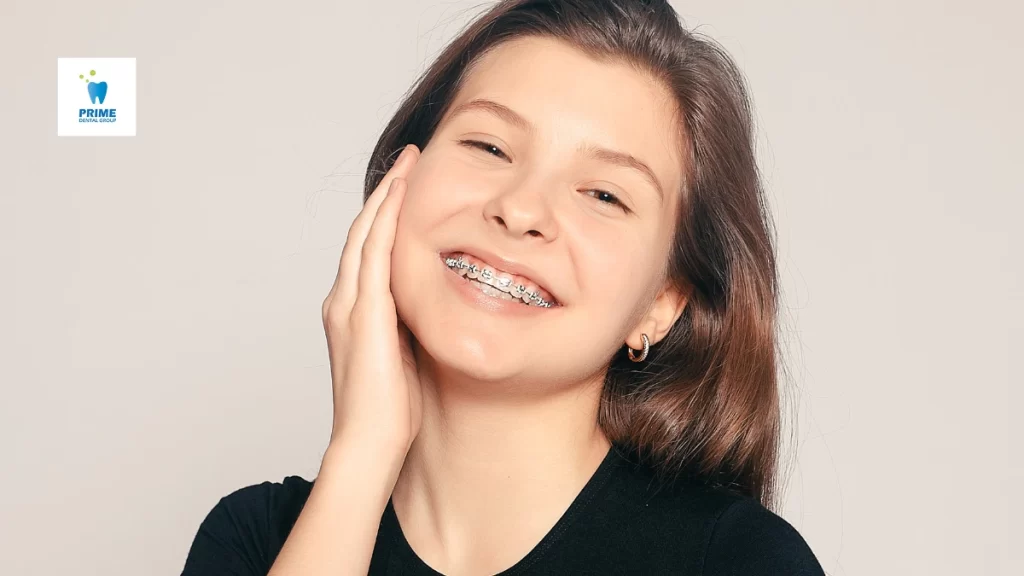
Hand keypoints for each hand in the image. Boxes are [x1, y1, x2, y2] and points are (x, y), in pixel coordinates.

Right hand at [321, 144, 422, 462]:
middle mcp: (343, 301)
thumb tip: (430, 307)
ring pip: (365, 233)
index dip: (385, 217)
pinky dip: (386, 217)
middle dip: (385, 194)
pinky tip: (401, 192)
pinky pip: (373, 251)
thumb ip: (408, 326)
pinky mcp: (364, 311)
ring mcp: (349, 304)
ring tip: (407, 164)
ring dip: (386, 195)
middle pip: (361, 233)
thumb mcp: (402, 356)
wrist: (369, 443)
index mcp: (352, 313)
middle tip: (407, 161)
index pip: (367, 252)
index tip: (407, 190)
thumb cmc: (389, 411)